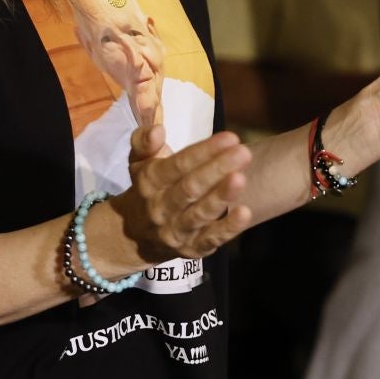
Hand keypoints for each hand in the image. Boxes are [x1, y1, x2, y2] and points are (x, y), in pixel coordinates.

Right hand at [109, 128, 254, 266]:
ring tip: (241, 178)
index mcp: (150, 181)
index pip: (177, 165)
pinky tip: (245, 213)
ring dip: (221, 197)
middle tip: (244, 152)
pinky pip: (210, 239)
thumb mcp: (138, 162)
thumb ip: (144, 142)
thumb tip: (157, 129)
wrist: (134, 236)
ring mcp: (177, 230)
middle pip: (190, 188)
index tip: (230, 138)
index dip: (203, 152)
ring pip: (200, 214)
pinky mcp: (192, 249)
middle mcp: (161, 207)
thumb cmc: (147, 188)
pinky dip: (228, 228)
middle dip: (217, 169)